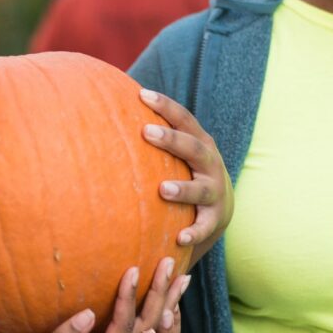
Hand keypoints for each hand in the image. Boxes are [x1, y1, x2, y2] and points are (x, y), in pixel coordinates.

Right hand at [0, 256, 181, 332]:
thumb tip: (88, 315)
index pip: (123, 327)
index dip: (129, 298)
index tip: (134, 269)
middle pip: (146, 325)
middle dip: (160, 293)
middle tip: (170, 262)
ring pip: (150, 325)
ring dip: (167, 299)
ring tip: (182, 275)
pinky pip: (143, 323)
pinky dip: (159, 305)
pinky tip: (167, 288)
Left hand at [140, 88, 233, 262]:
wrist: (220, 205)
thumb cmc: (186, 169)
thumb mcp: (179, 149)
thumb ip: (156, 131)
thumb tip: (113, 101)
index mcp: (199, 142)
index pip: (184, 119)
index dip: (165, 106)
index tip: (142, 95)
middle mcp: (210, 163)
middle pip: (194, 148)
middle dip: (172, 140)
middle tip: (147, 132)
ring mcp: (214, 191)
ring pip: (201, 189)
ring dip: (183, 189)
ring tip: (163, 190)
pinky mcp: (214, 219)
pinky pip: (205, 227)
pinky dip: (195, 233)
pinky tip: (179, 238)